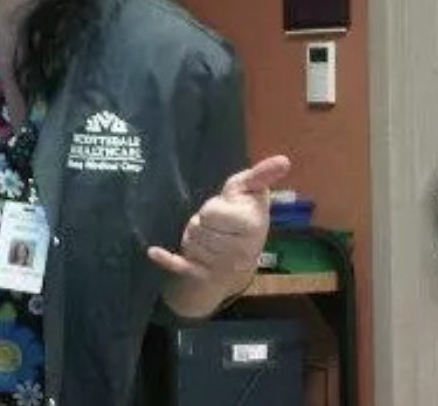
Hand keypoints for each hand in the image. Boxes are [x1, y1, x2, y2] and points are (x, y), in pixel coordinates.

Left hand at [148, 155, 290, 305]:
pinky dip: (167, 259)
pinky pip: (180, 266)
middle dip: (202, 223)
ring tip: (208, 240)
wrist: (237, 267)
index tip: (224, 212)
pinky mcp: (202, 277)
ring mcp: (221, 267)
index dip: (213, 209)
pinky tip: (153, 252)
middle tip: (215, 227)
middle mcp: (240, 252)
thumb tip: (283, 160)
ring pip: (189, 241)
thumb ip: (259, 176)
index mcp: (253, 228)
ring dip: (192, 237)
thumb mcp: (250, 194)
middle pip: (198, 227)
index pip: (212, 213)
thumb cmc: (242, 220)